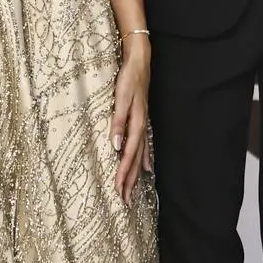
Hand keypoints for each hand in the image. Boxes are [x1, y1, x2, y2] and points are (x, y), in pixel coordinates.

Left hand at [111, 35, 152, 203]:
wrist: (140, 60)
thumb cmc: (129, 77)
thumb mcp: (120, 98)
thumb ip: (118, 121)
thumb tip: (115, 145)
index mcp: (136, 122)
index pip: (128, 155)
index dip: (124, 174)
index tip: (119, 191)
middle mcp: (141, 126)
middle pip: (136, 160)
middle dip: (130, 181)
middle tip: (125, 202)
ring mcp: (143, 123)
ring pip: (140, 155)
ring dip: (136, 174)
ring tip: (133, 191)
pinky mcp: (142, 119)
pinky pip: (144, 145)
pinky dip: (144, 159)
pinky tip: (147, 167)